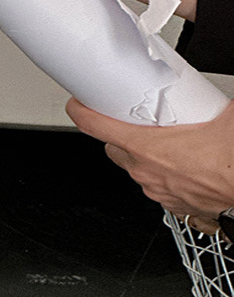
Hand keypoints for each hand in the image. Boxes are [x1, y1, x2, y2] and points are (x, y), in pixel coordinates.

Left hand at [66, 97, 233, 219]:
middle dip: (120, 134)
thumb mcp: (223, 115)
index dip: (80, 111)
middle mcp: (145, 170)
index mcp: (146, 146)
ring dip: (144, 156)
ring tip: (168, 144)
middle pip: (113, 147)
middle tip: (139, 123)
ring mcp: (156, 190)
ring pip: (134, 168)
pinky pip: (156, 185)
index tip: (77, 104)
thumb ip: (204, 101)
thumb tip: (207, 93)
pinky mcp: (172, 204)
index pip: (94, 125)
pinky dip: (163, 175)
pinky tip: (183, 165)